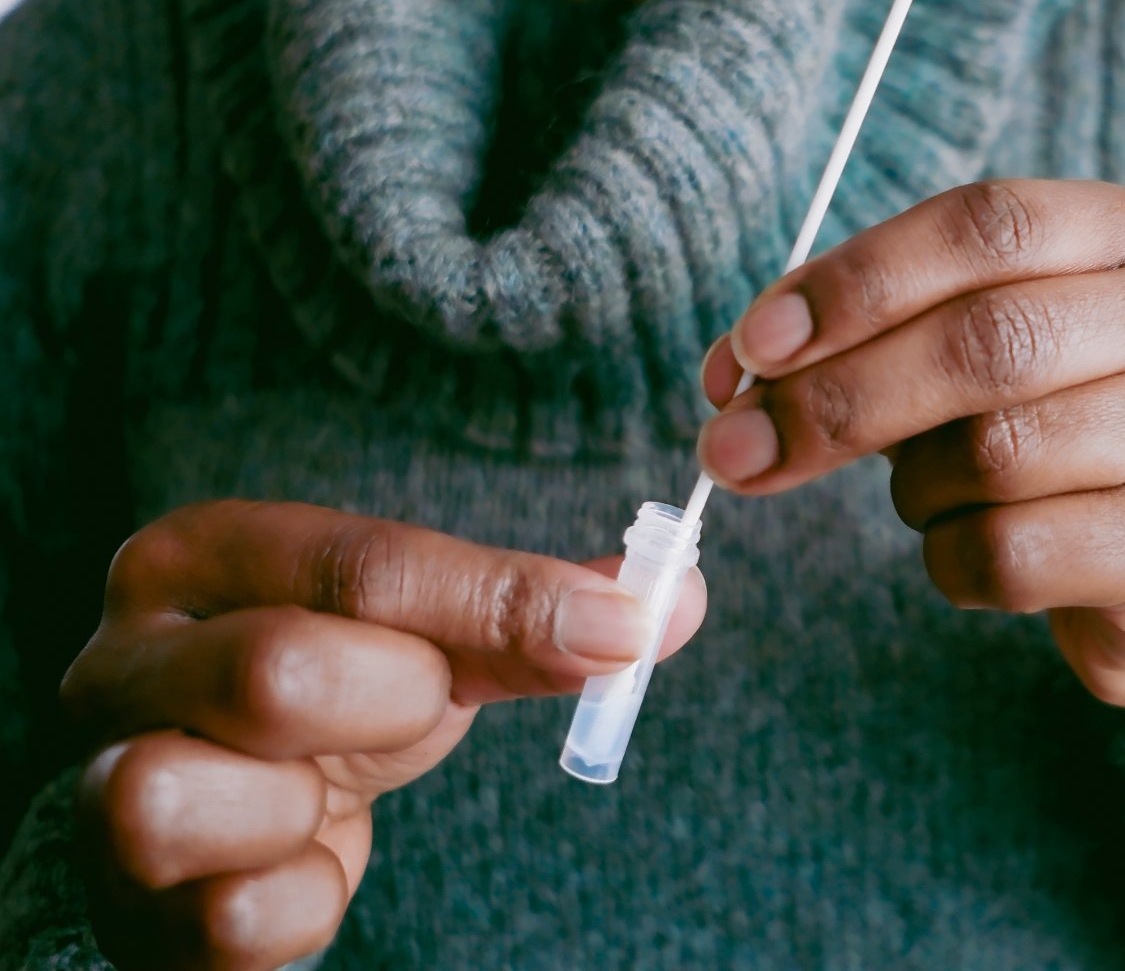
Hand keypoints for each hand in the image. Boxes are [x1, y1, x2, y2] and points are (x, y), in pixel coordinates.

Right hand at [59, 501, 704, 970]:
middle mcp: (120, 662)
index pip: (361, 566)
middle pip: (275, 671)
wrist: (220, 825)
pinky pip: (229, 918)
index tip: (623, 627)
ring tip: (322, 795)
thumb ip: (532, 614)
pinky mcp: (121, 908)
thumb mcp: (423, 640)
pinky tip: (306, 863)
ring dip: (307, 810)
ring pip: (187, 800)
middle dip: (390, 705)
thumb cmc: (331, 704)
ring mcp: (98, 786)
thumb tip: (673, 599)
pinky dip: (304, 901)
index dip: (508, 601)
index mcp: (198, 559)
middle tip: (411, 712)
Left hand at [698, 180, 1124, 712]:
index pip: (988, 224)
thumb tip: (737, 375)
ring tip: (926, 497)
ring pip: (999, 453)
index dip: (858, 280)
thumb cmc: (1051, 434)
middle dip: (841, 397)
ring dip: (916, 488)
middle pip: (990, 339)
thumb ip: (863, 337)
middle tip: (738, 450)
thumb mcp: (970, 352)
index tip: (755, 345)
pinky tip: (967, 555)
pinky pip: (1016, 553)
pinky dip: (951, 561)